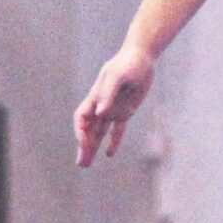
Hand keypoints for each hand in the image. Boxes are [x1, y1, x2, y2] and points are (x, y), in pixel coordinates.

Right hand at [74, 48, 155, 166]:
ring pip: (99, 132)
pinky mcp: (125, 111)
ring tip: (86, 163)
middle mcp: (101, 105)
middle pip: (88, 130)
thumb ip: (108, 94)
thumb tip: (100, 113)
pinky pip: (117, 130)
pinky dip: (113, 141)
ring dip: (93, 147)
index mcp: (95, 97)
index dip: (81, 132)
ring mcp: (112, 109)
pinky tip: (109, 154)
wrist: (141, 58)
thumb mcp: (118, 76)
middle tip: (81, 164)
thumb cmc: (128, 64)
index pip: (82, 118)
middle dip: (84, 147)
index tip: (85, 143)